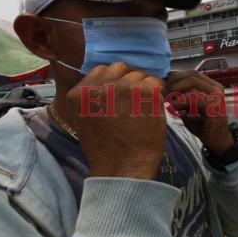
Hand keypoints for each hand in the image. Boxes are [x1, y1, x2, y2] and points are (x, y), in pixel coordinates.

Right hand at [66, 62, 166, 179]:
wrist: (123, 169)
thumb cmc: (107, 150)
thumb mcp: (86, 120)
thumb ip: (93, 98)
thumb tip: (110, 83)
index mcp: (79, 93)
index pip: (102, 70)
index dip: (115, 81)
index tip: (122, 95)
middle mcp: (99, 85)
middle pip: (120, 68)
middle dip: (130, 80)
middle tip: (137, 99)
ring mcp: (123, 86)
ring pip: (139, 74)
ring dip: (144, 87)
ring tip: (144, 107)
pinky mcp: (145, 91)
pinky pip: (156, 82)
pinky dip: (158, 94)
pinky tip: (154, 109)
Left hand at [164, 71, 233, 155]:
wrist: (217, 141)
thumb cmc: (202, 125)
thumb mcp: (189, 107)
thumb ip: (181, 96)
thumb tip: (165, 87)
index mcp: (211, 85)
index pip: (192, 73)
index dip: (176, 78)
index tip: (165, 88)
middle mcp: (216, 87)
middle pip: (191, 75)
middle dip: (174, 83)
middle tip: (164, 95)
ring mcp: (216, 95)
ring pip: (191, 83)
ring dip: (176, 92)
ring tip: (168, 102)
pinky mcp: (213, 105)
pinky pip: (192, 97)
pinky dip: (180, 102)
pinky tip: (174, 109)